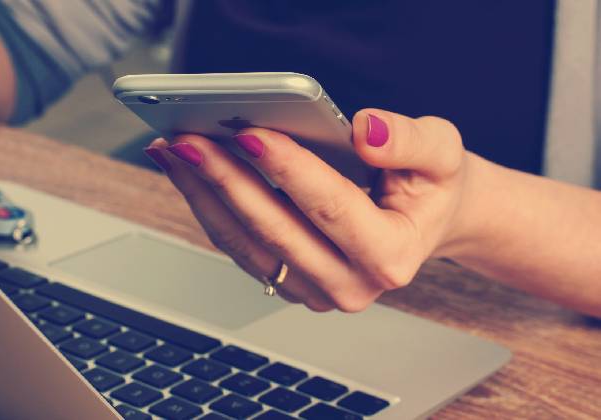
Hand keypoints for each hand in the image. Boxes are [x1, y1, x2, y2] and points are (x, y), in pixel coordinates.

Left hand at [144, 109, 471, 311]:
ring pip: (245, 243)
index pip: (331, 208)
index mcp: (391, 256)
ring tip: (174, 150)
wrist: (424, 220)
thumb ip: (410, 141)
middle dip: (226, 180)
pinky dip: (209, 206)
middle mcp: (350, 285)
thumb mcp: (442, 153)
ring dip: (204, 194)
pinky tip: (188, 171)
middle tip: (188, 139)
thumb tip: (365, 131)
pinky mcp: (288, 282)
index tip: (249, 133)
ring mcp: (314, 290)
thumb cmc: (430, 187)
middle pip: (275, 230)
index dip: (288, 170)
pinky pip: (239, 246)